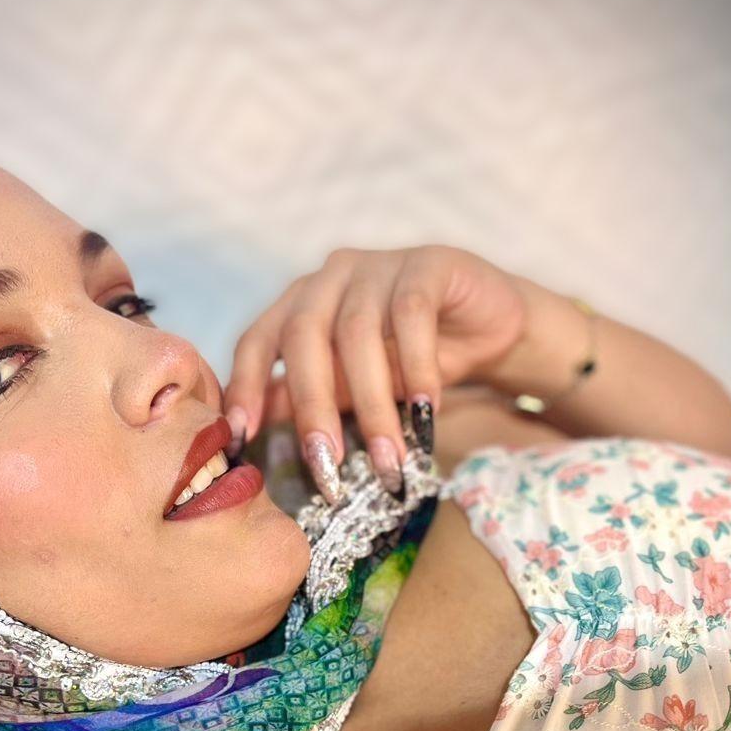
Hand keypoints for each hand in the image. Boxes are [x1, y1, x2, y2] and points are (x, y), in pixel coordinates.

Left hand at [220, 245, 528, 500]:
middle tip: (329, 466)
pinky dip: (417, 366)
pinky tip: (426, 410)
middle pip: (303, 337)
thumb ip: (303, 400)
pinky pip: (413, 314)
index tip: (242, 439)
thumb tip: (246, 434)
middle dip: (313, 407)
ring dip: (374, 404)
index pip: (257, 341)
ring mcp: (376, 265)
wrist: (488, 327)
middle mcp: (329, 278)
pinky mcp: (427, 263)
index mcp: (299, 304)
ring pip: (358, 333)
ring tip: (390, 458)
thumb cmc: (409, 359)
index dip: (246, 387)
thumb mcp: (349, 386)